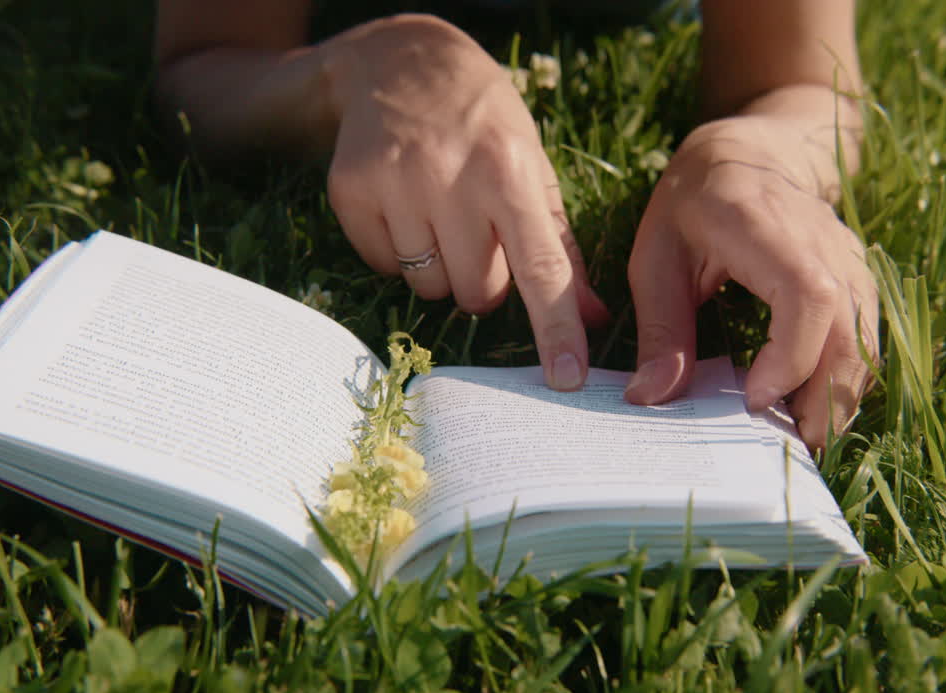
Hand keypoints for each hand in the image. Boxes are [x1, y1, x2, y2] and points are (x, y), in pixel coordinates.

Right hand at [319, 14, 608, 389]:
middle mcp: (451, 178)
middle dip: (484, 280)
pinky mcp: (351, 191)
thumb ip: (562, 246)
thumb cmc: (484, 122)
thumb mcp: (535, 166)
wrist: (400, 61)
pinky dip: (398, 252)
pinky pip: (383, 267)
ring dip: (440, 268)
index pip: (541, 268)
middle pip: (477, 293)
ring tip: (440, 213)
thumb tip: (594, 320)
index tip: (568, 379)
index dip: (557, 330)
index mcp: (510, 172)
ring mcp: (395, 184)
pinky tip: (403, 205)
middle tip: (478, 233)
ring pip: (429, 287)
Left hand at [624, 113, 877, 447]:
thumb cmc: (691, 205)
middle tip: (793, 445)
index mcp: (764, 226)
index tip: (754, 398)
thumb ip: (661, 328)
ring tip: (808, 436)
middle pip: (850, 326)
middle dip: (827, 394)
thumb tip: (650, 397)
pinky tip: (819, 405)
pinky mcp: (858, 276)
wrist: (747, 154)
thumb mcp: (656, 259)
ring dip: (844, 392)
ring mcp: (849, 257)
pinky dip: (851, 375)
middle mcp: (822, 240)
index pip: (808, 294)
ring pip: (868, 334)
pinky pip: (869, 332)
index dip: (792, 354)